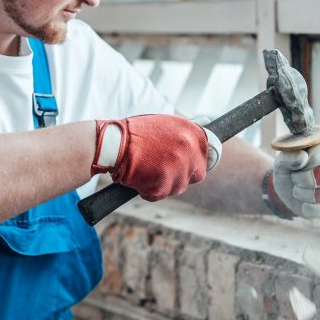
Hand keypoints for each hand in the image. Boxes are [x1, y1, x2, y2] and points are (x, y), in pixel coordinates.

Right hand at [91, 115, 220, 200]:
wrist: (113, 144)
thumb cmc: (134, 133)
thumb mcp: (164, 126)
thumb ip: (182, 137)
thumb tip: (194, 149)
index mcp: (192, 134)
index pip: (206, 155)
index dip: (196, 161)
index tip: (189, 164)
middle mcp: (190, 151)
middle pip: (198, 174)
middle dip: (184, 174)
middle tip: (166, 170)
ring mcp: (179, 170)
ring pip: (179, 186)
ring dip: (165, 183)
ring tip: (147, 169)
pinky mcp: (165, 186)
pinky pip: (161, 194)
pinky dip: (150, 190)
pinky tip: (139, 177)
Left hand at [266, 137, 319, 219]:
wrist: (288, 192)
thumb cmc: (288, 172)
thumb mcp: (282, 163)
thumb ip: (288, 157)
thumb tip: (302, 156)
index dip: (311, 161)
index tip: (296, 167)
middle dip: (309, 178)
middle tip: (295, 179)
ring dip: (310, 194)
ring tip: (298, 192)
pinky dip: (317, 210)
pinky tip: (305, 206)